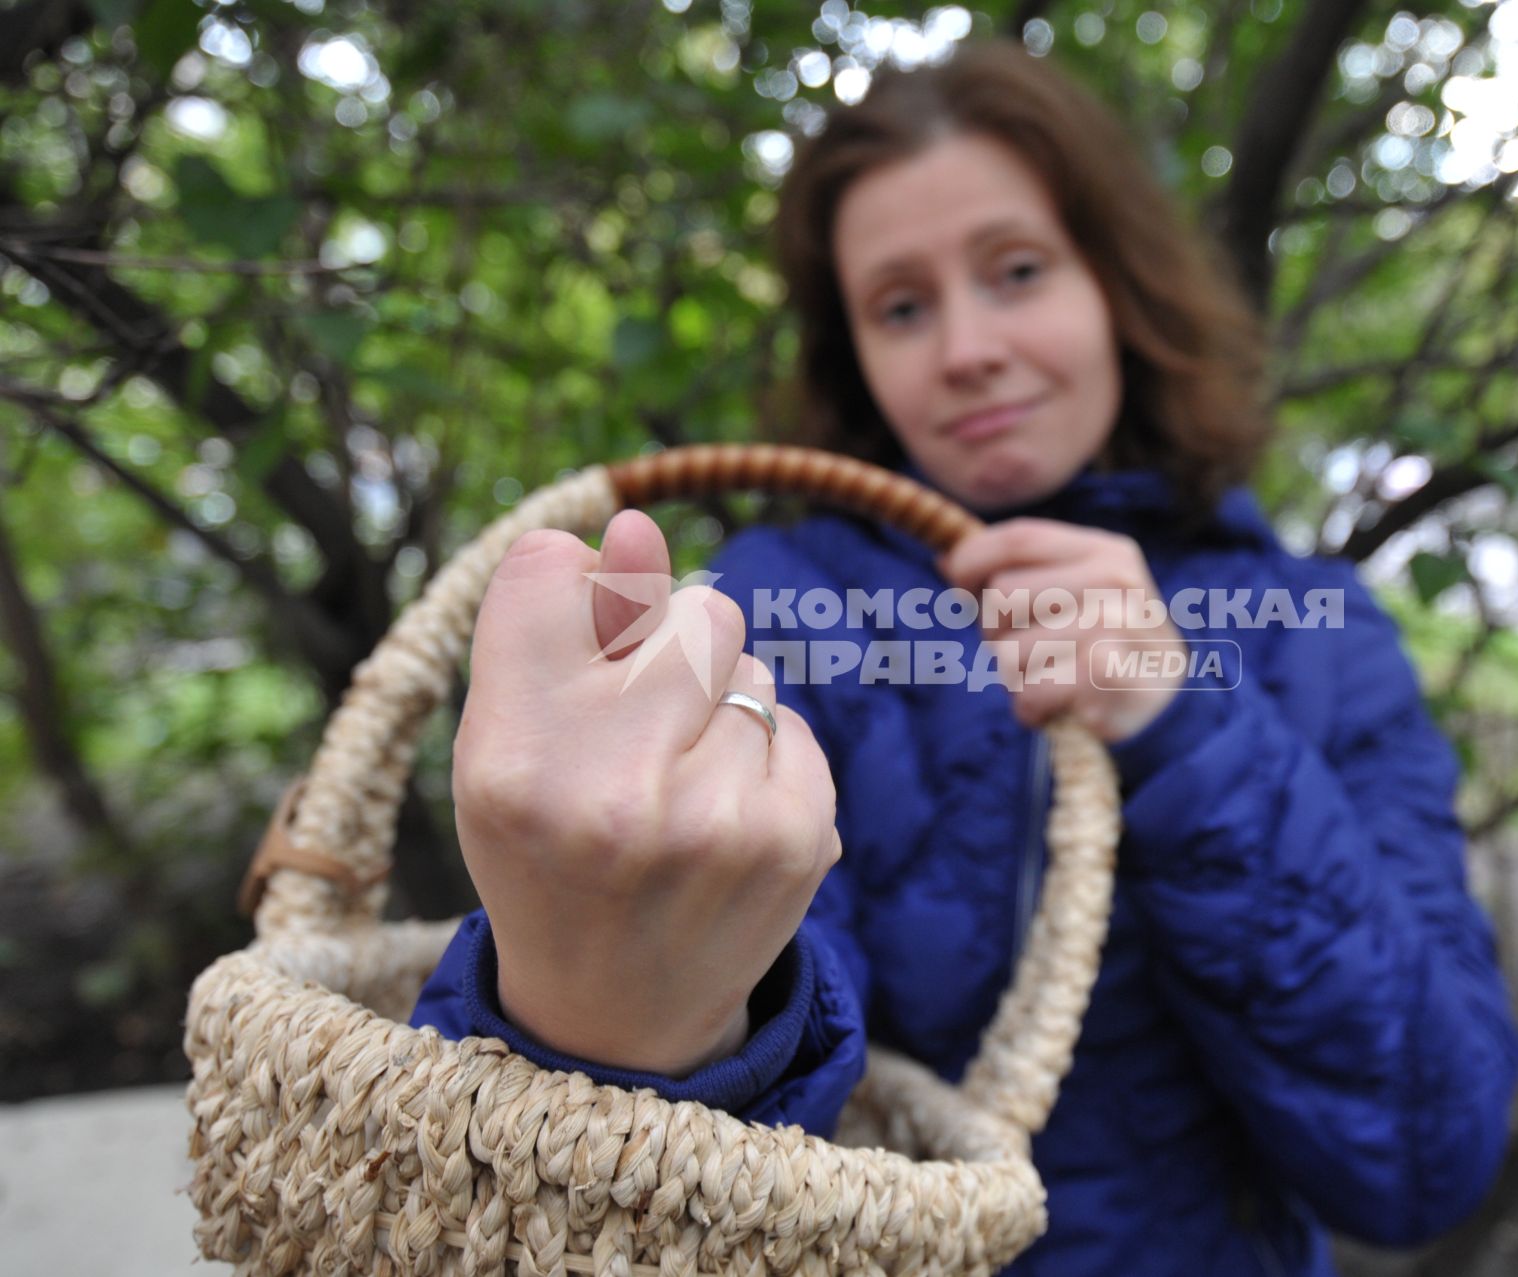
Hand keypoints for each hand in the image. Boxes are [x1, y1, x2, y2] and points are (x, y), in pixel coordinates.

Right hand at [450, 509, 839, 1075]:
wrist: (617, 1015)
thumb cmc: (549, 851)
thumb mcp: (515, 744)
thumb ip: (564, 624)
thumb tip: (639, 523)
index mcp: (513, 758)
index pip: (549, 570)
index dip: (578, 590)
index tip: (581, 648)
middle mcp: (614, 791)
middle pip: (698, 608)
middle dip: (675, 652)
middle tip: (641, 735)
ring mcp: (720, 821)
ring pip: (754, 668)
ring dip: (720, 709)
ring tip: (675, 792)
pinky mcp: (801, 840)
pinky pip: (794, 722)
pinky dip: (762, 757)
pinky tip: (722, 820)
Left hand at [938, 518, 1187, 742]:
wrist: (1170, 704)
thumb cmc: (1105, 646)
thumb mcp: (1072, 596)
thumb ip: (1018, 575)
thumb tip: (946, 561)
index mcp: (1102, 550)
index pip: (1017, 538)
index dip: (972, 560)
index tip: (959, 587)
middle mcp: (1114, 579)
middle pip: (1002, 596)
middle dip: (997, 633)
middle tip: (1029, 653)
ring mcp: (1118, 624)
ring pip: (1010, 652)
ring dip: (1015, 679)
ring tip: (1049, 681)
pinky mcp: (1113, 674)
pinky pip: (1032, 691)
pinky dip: (1032, 708)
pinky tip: (1057, 707)